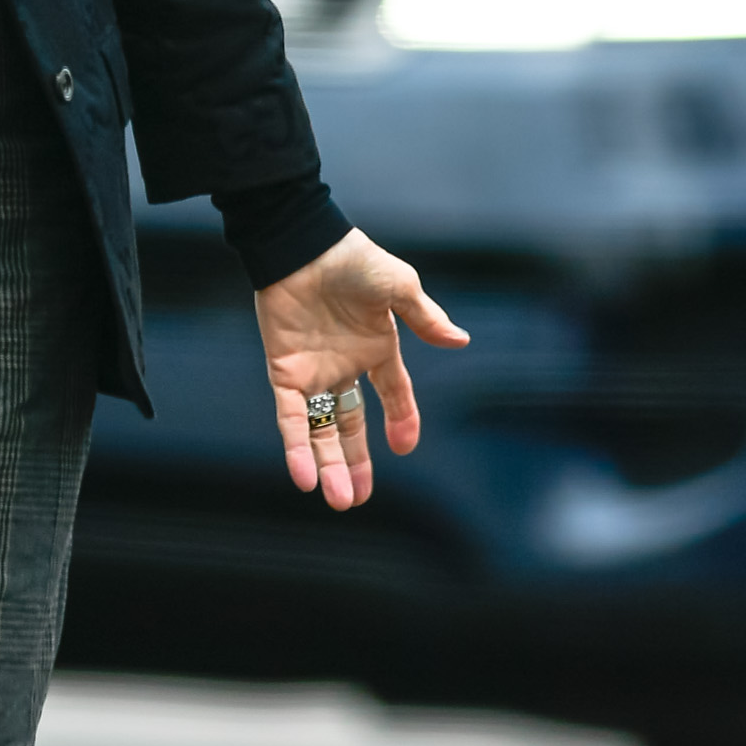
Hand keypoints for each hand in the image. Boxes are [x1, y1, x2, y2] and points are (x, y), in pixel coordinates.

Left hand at [255, 229, 468, 512]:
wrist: (304, 244)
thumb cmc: (353, 259)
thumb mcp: (399, 287)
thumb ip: (425, 318)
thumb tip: (462, 340)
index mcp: (376, 348)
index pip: (392, 394)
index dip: (402, 421)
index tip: (406, 449)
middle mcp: (343, 366)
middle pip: (350, 425)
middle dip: (354, 462)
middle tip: (358, 499)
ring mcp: (312, 371)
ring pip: (320, 430)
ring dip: (328, 465)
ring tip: (339, 501)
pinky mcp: (283, 370)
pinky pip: (290, 417)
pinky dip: (296, 446)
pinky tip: (304, 477)